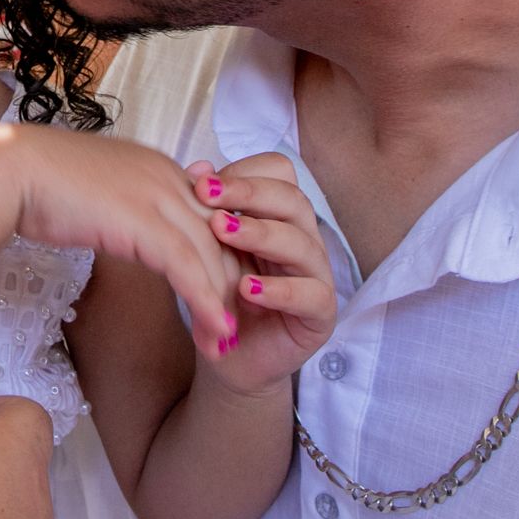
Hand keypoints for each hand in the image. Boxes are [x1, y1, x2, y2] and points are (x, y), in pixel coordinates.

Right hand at [0, 124, 239, 359]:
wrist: (8, 172)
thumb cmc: (38, 185)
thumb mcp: (97, 194)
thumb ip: (125, 209)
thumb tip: (128, 229)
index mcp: (159, 169)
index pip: (211, 217)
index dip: (222, 259)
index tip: (224, 297)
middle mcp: (169, 177)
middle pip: (222, 236)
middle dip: (232, 286)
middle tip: (231, 328)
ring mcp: (159, 196)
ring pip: (212, 255)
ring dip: (224, 304)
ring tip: (226, 345)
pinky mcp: (144, 221)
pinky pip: (188, 267)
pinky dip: (206, 302)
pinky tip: (215, 331)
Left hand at [190, 154, 335, 394]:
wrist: (226, 351)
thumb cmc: (220, 291)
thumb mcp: (207, 247)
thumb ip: (207, 211)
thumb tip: (197, 168)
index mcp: (279, 215)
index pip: (278, 174)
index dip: (243, 173)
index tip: (200, 181)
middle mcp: (302, 238)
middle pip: (292, 200)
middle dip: (248, 194)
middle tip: (208, 196)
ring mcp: (316, 275)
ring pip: (301, 243)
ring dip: (260, 234)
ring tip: (223, 233)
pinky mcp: (321, 314)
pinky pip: (311, 295)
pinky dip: (279, 289)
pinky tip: (248, 288)